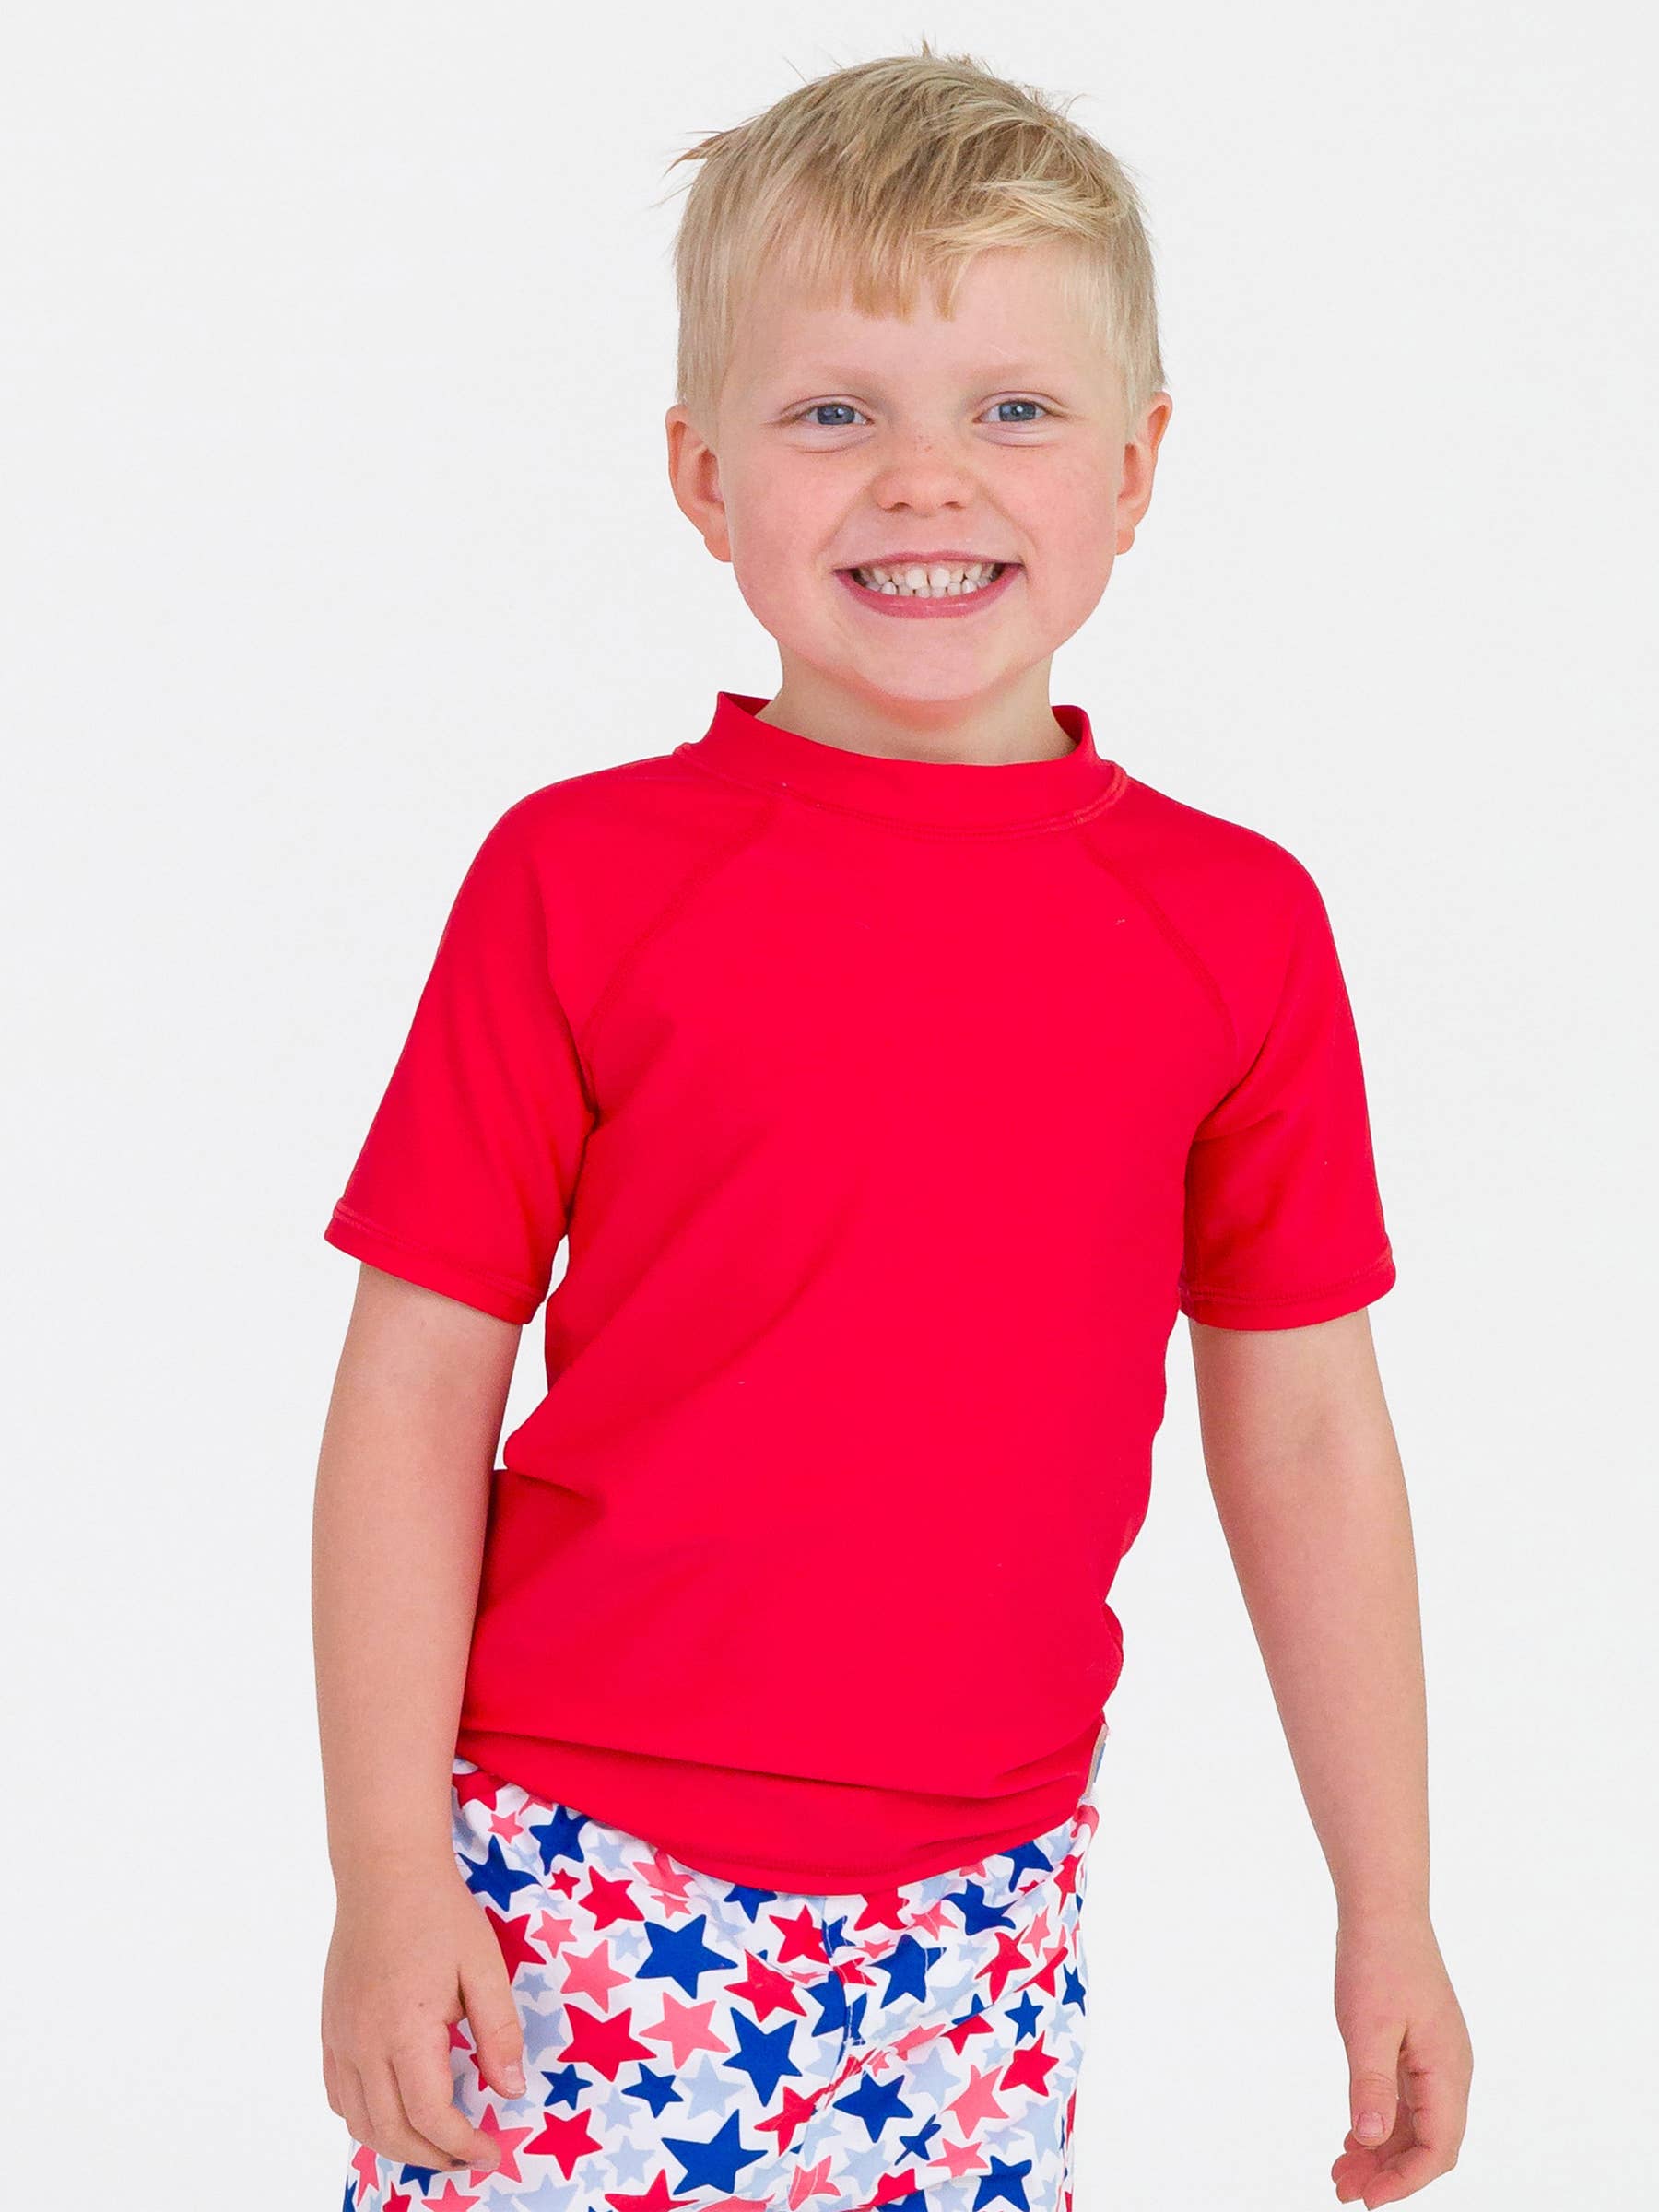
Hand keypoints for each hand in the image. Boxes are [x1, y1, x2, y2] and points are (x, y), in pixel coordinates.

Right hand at [321, 1853, 526, 2176]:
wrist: (386, 1872)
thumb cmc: (440, 1913)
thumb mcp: (485, 1967)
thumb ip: (499, 2032)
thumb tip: (510, 2090)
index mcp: (406, 2030)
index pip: (430, 2116)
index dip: (463, 2144)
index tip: (492, 2152)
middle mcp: (363, 2043)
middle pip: (391, 2131)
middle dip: (432, 2156)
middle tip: (468, 2157)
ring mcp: (340, 2038)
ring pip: (358, 2122)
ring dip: (396, 2145)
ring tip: (435, 2144)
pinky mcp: (329, 2028)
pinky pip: (338, 2095)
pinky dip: (365, 2119)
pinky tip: (394, 2112)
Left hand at [1330, 1910, 1470, 2203]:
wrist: (1384, 1909)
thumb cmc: (1377, 1960)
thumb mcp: (1367, 2025)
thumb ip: (1371, 2084)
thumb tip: (1371, 2137)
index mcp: (1448, 2070)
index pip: (1438, 2148)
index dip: (1404, 2180)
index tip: (1367, 2198)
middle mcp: (1449, 2070)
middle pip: (1427, 2143)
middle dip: (1389, 2173)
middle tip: (1343, 2190)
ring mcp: (1435, 2059)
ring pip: (1414, 2124)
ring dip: (1380, 2152)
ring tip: (1340, 2173)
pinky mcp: (1417, 2048)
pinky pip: (1405, 2100)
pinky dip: (1379, 2123)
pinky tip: (1352, 2138)